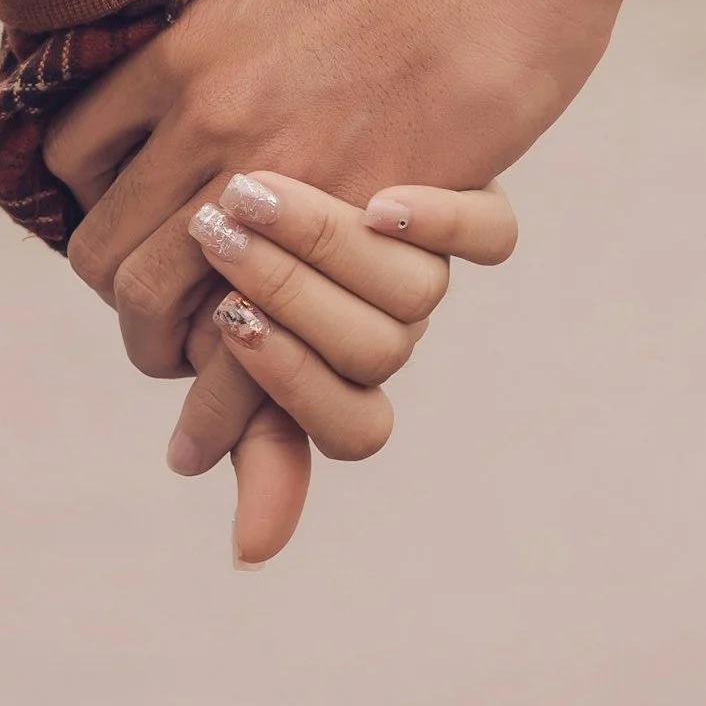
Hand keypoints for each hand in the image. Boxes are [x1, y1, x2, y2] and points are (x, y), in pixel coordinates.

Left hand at [48, 0, 651, 378]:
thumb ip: (217, 57)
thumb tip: (184, 112)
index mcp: (180, 51)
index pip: (70, 156)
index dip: (92, 206)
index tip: (131, 229)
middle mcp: (204, 115)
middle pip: (98, 248)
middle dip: (121, 300)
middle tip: (155, 322)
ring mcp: (267, 173)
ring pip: (148, 298)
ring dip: (161, 349)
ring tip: (190, 360)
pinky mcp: (338, 223)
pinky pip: (237, 326)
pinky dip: (226, 371)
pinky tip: (243, 362)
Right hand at [168, 174, 517, 564]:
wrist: (319, 148)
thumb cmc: (262, 263)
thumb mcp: (240, 341)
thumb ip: (243, 427)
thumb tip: (250, 556)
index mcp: (346, 373)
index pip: (350, 428)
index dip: (290, 385)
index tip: (227, 327)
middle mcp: (396, 328)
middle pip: (373, 349)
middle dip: (284, 290)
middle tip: (212, 231)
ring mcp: (435, 267)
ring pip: (417, 294)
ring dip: (330, 243)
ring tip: (252, 191)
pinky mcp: (476, 194)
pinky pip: (493, 238)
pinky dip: (444, 222)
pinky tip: (384, 201)